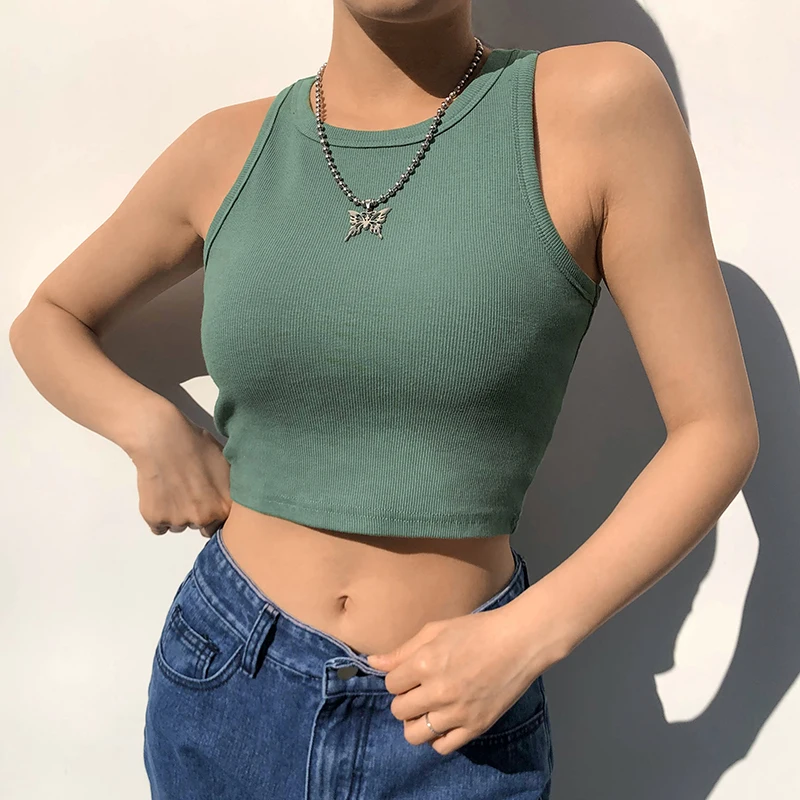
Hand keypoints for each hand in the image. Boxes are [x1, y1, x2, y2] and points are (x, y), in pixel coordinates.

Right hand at [126, 404, 230, 537]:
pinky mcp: (154, 519)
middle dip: (197, 514)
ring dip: (178, 514)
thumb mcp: (227, 463)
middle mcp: (203, 519)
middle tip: (190, 492)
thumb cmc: (197, 445)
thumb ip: (232, 487)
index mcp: (224, 507)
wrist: (163, 439)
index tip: (209, 502)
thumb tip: (237, 496)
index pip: (223, 524)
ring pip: (179, 526)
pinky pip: (158, 527)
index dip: (216, 513)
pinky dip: (159, 515)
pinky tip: (161, 494)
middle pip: (202, 526)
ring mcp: (178, 521)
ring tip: (174, 488)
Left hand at [365, 606, 547, 754]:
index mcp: (426, 663)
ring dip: (416, 721)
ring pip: (415, 734)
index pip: (390, 684)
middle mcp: (438, 691)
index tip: (410, 672)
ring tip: (428, 708)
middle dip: (404, 699)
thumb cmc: (477, 630)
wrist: (519, 642)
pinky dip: (437, 737)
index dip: (398, 678)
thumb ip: (403, 650)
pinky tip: (444, 720)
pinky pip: (442, 747)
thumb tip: (372, 662)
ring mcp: (457, 712)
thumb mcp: (436, 630)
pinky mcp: (475, 726)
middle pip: (399, 710)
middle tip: (419, 689)